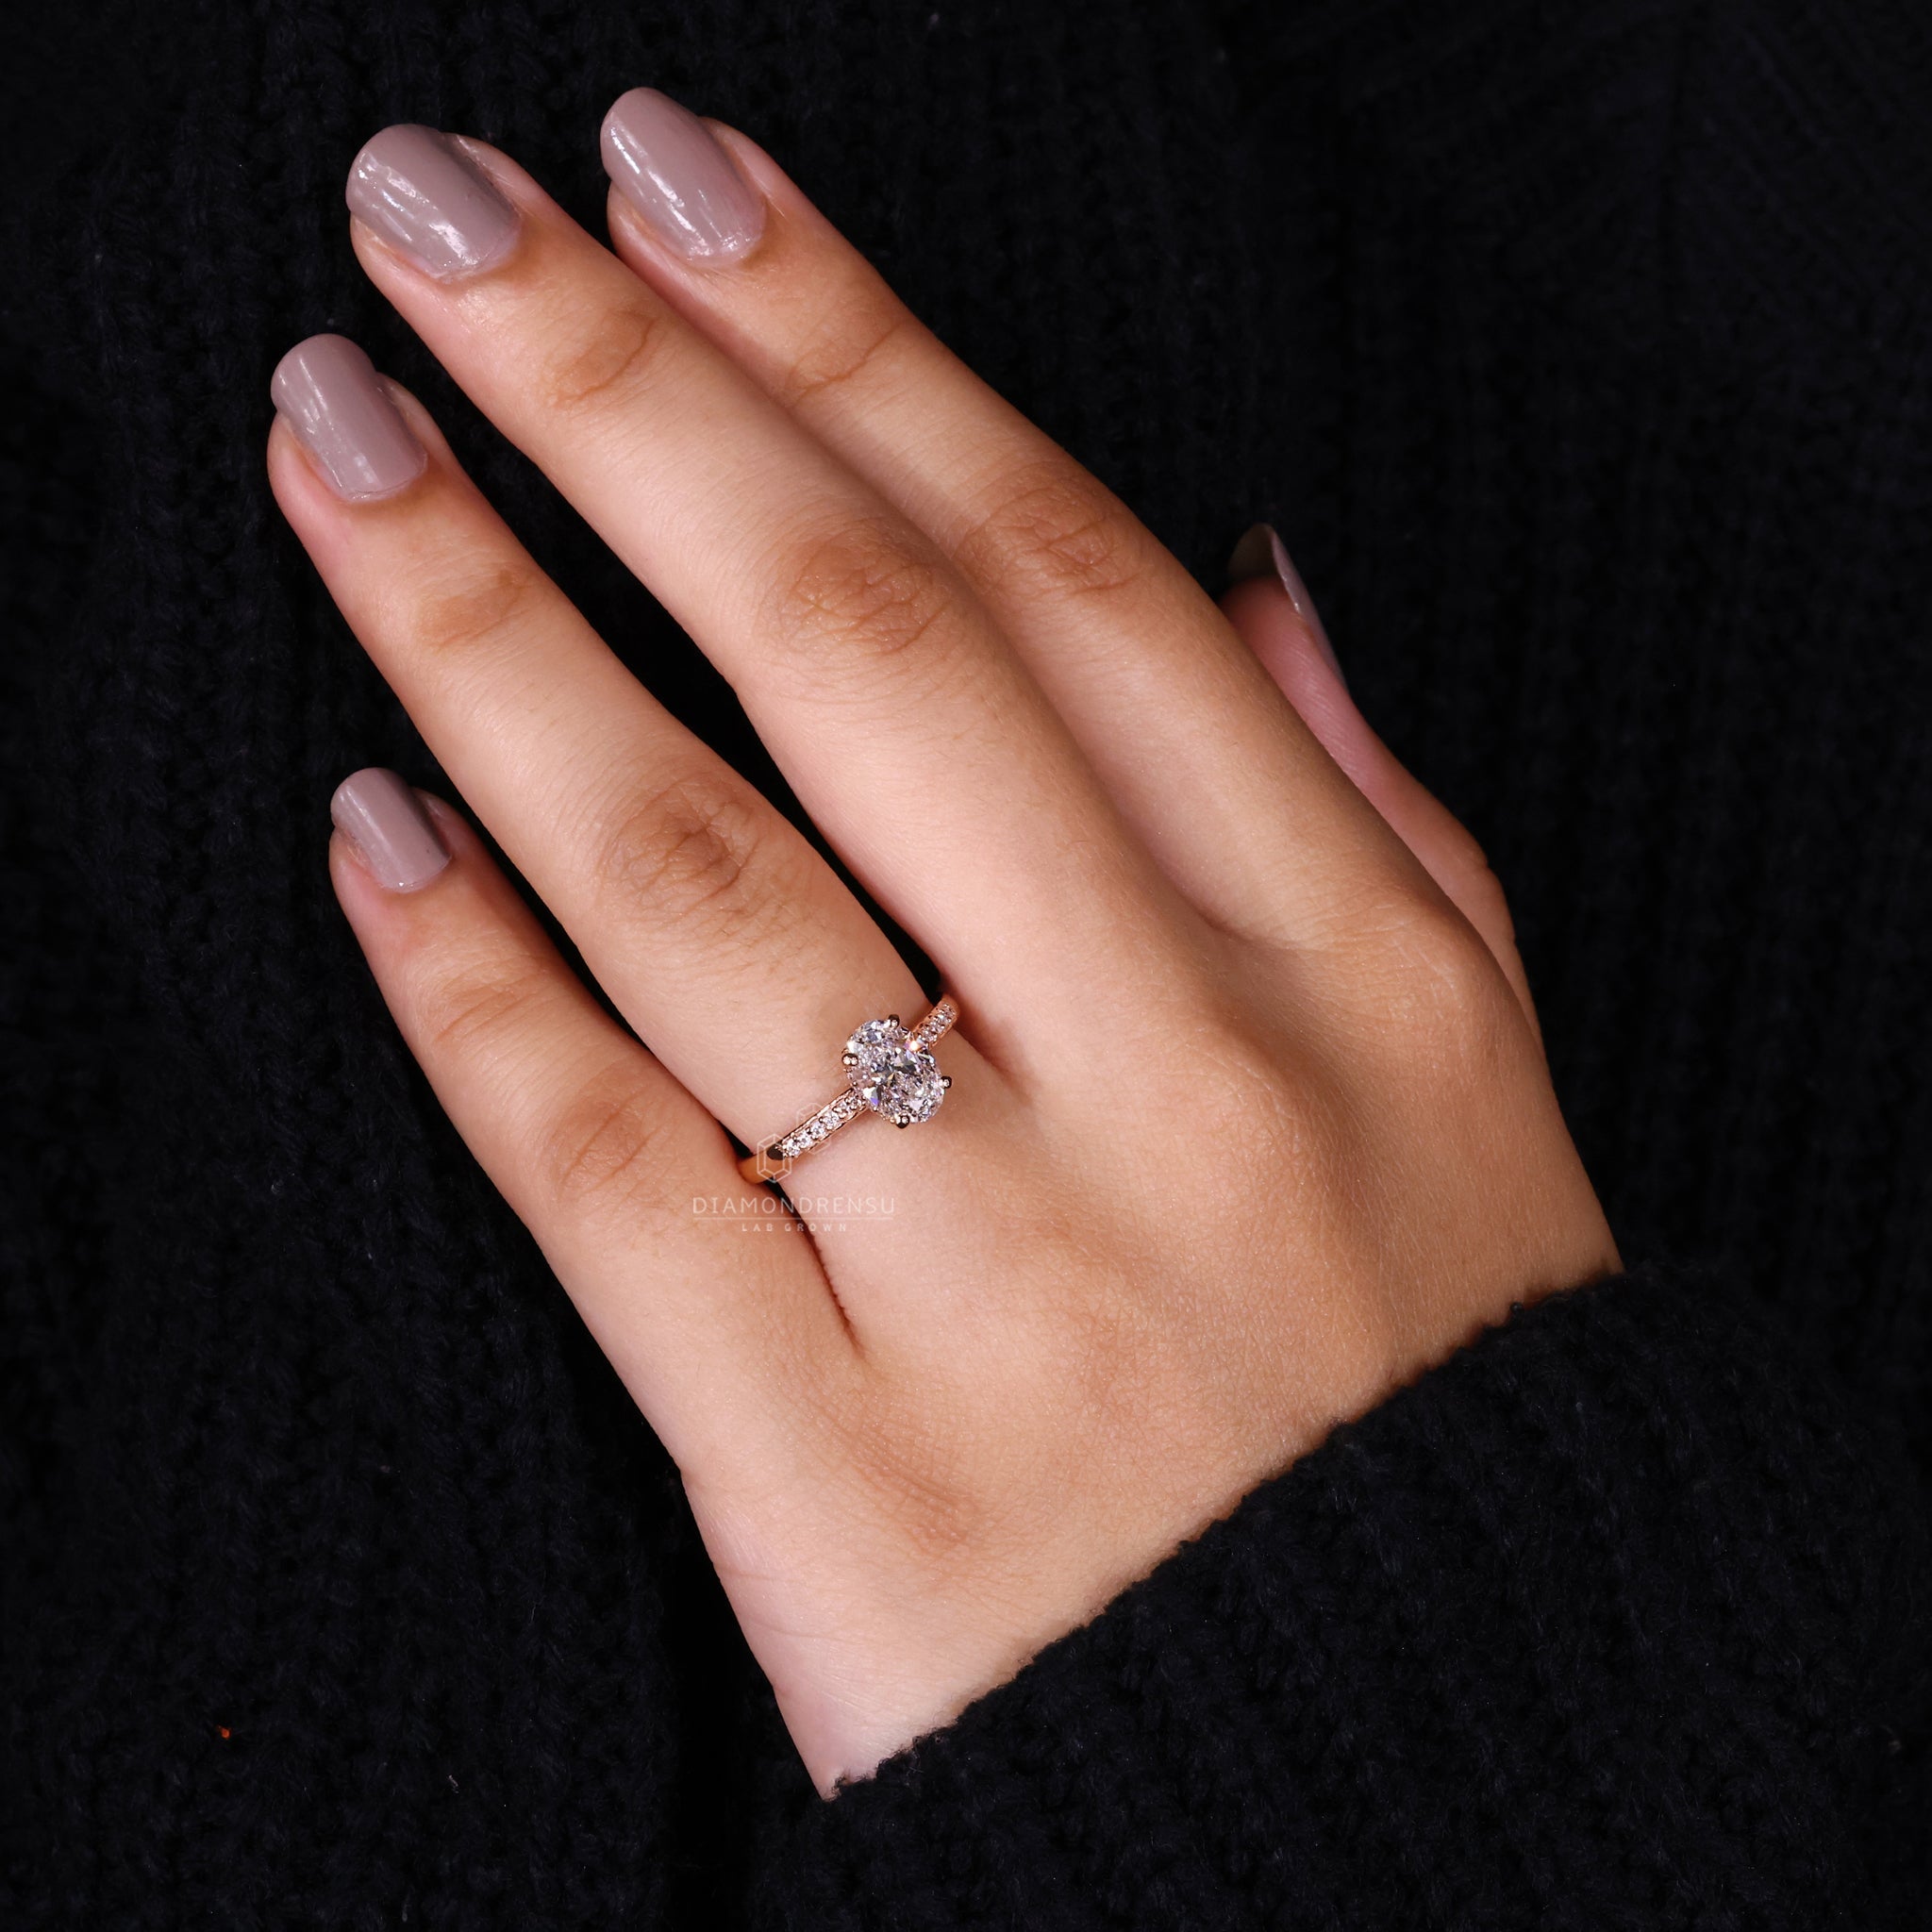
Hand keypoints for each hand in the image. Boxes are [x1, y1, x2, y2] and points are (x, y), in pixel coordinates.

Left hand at [268, 95, 1618, 1792]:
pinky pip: (608, 1179)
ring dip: (483, 636)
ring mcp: (1007, 1274)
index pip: (1058, 573)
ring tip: (336, 452)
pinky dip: (464, 991)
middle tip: (435, 221)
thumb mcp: (1474, 1073)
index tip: (676, 185)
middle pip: (858, 656)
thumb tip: (1239, 564)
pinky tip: (364, 835)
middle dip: (625, 400)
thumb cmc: (1427, 1393)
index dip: (852, 348)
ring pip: (693, 881)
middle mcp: (1187, 1077)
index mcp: (1352, 960)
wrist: (1429, 1773)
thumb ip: (1362, 805)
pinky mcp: (838, 1472)